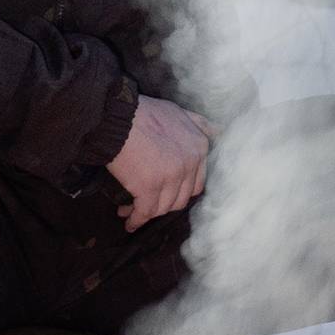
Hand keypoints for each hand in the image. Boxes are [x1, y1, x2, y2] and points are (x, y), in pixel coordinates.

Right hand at [107, 95, 212, 228]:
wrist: (117, 116)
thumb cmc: (143, 113)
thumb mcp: (179, 112)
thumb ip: (199, 125)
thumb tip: (218, 131)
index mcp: (199, 147)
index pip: (197, 182)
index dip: (180, 191)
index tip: (166, 193)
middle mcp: (190, 164)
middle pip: (181, 198)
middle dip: (165, 203)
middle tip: (149, 202)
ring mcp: (171, 177)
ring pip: (163, 207)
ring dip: (148, 212)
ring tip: (131, 210)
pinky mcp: (149, 188)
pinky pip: (145, 212)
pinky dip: (136, 220)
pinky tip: (129, 221)